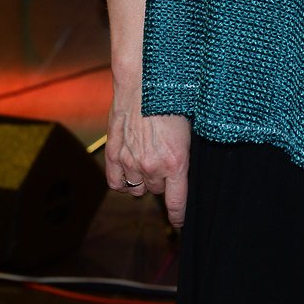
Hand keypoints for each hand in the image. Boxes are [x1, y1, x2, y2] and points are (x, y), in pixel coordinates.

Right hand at [105, 92, 191, 228]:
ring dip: (144, 179)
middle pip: (158, 190)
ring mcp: (130, 161)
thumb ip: (185, 154)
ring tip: (148, 160)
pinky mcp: (114, 153)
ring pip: (138, 188)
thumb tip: (185, 171)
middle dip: (163, 180)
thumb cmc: (172, 99)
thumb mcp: (190, 129)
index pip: (177, 203)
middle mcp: (151, 166)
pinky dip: (122, 180)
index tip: (181, 222)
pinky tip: (129, 169)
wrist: (144, 81)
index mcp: (175, 162)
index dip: (179, 216)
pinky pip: (116, 183)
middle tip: (166, 160)